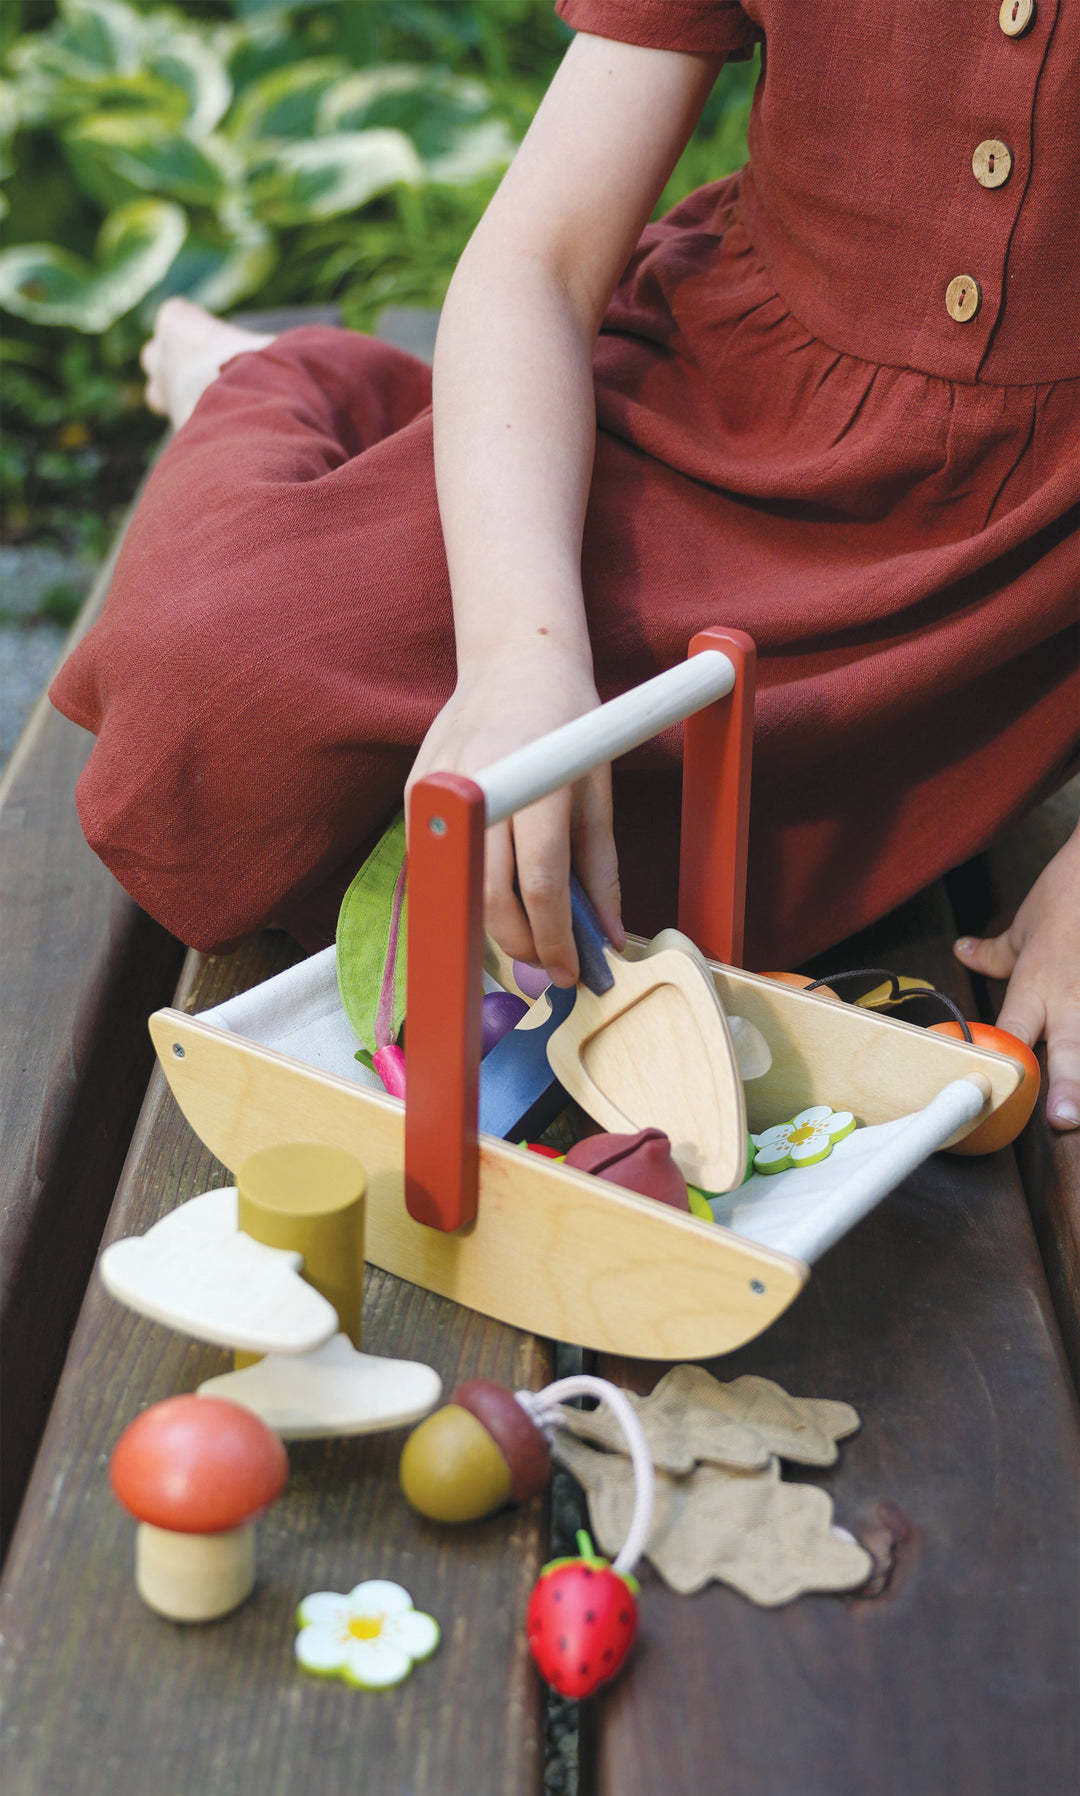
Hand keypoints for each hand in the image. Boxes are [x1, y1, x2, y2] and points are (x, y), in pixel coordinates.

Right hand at [406, 641, 624, 985]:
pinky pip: (438, 863)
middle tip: (548, 966)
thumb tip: (609, 938)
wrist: (512, 661)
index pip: (539, 884)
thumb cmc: (567, 723)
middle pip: (490, 895)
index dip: (555, 940)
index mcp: (536, 782)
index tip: (570, 973)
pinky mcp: (414, 792)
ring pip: (457, 887)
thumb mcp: (597, 792)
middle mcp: (481, 784)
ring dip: (491, 927)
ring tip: (526, 939)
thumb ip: (600, 871)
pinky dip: (467, 889)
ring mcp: (438, 788)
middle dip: (521, 945)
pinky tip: (495, 894)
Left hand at [953, 824, 1079, 1129]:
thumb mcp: (1025, 926)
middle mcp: (1073, 997)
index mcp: (1037, 985)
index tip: (998, 1089)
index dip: (1004, 1058)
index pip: (1013, 1030)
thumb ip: (995, 953)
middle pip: (1069, 1046)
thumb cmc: (1067, 894)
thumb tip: (962, 952)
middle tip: (1063, 1117)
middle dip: (1068, 1084)